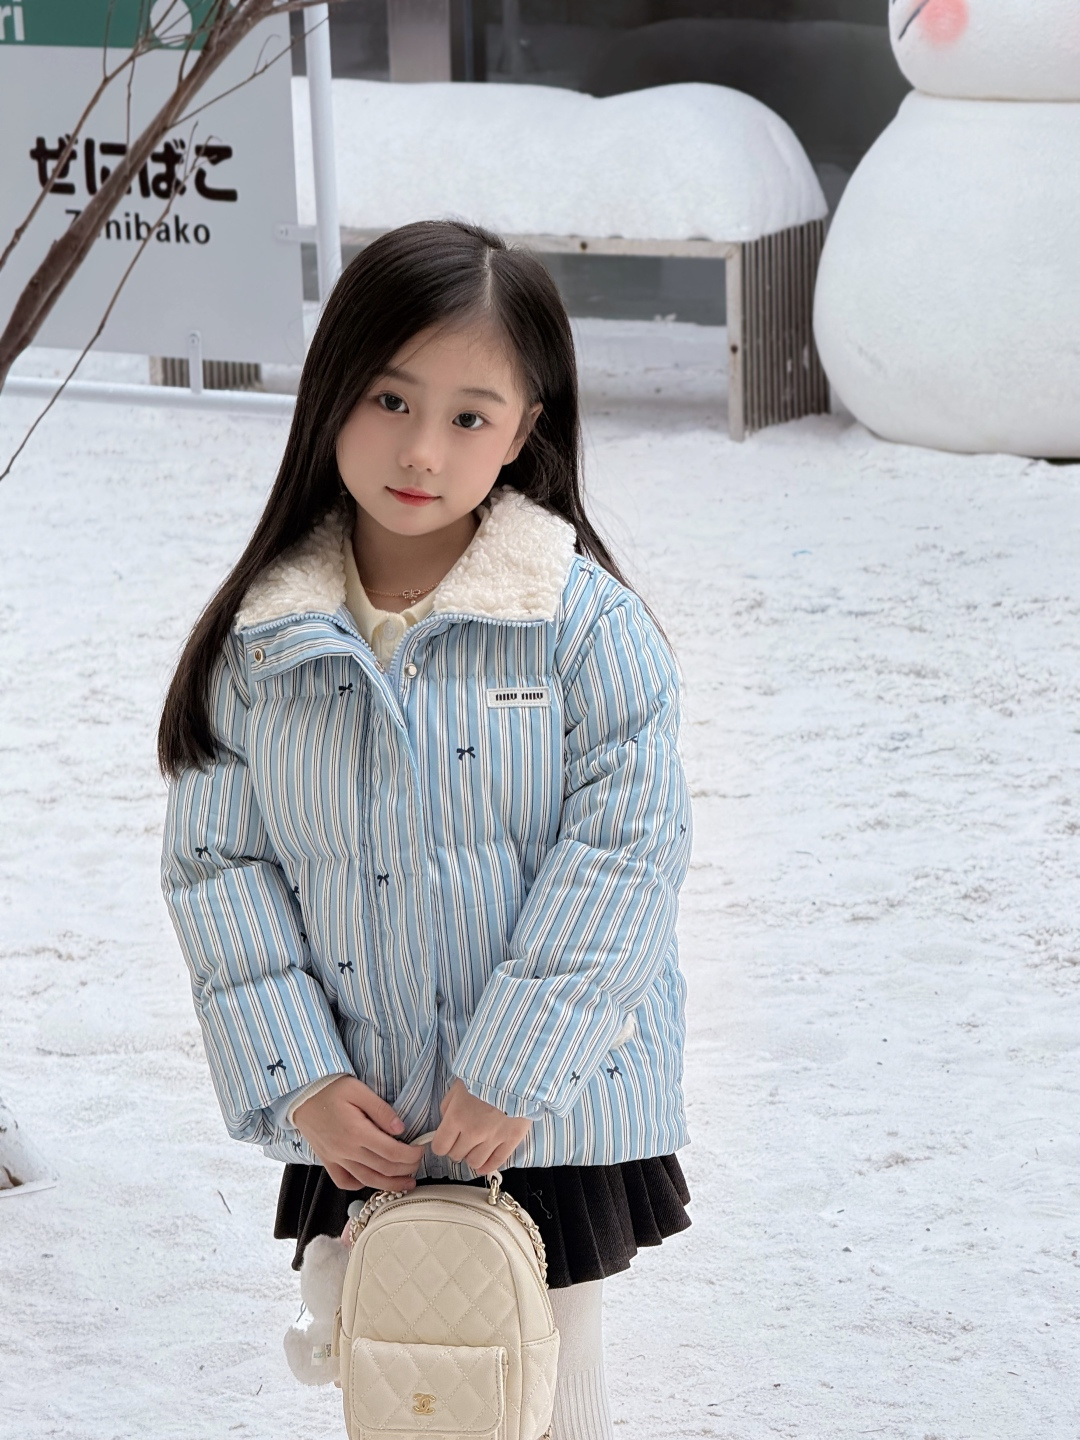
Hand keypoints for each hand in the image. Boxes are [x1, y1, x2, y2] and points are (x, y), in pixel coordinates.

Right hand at [293, 1076, 424, 1191]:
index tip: (421, 1150)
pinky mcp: (327, 1160)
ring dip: (389, 1185)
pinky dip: (360, 1185)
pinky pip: (345, 1181)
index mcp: (357, 1132)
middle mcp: (346, 1150)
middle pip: (383, 1169)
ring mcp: (335, 1158)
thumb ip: (381, 1110)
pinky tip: (373, 1180)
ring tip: (406, 1184)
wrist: (301, 1094)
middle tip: (418, 1164)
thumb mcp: (359, 1090)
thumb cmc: (332, 1088)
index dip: (411, 1155)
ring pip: (367, 1180)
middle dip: (405, 1170)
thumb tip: (401, 1130)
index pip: (391, 1152)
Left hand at [429, 1079, 533, 1174]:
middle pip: (456, 1155)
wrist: (516, 1070)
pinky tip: (485, 1162)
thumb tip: (447, 1123)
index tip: (447, 1139)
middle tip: (464, 1138)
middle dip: (458, 1148)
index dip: (442, 1144)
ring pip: (475, 1163)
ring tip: (476, 1146)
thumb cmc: (485, 1074)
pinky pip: (497, 1161)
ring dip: (472, 1156)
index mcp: (457, 1117)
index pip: (440, 1147)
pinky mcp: (511, 1139)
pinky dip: (488, 1165)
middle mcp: (473, 1132)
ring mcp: (493, 1138)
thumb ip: (448, 1106)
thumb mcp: (459, 1085)